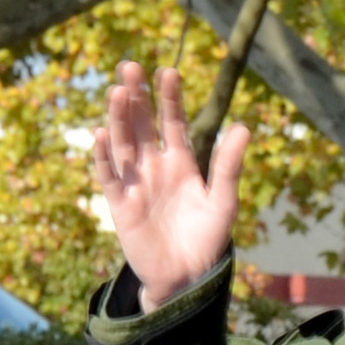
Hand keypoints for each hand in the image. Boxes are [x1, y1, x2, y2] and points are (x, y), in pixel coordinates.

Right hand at [90, 61, 248, 314]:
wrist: (188, 278)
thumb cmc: (207, 239)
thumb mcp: (223, 201)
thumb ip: (229, 166)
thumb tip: (244, 126)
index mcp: (181, 163)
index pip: (173, 123)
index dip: (169, 98)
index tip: (167, 71)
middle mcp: (154, 167)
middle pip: (141, 125)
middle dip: (136, 97)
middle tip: (130, 66)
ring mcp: (135, 183)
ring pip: (122, 143)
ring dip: (118, 118)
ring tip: (118, 91)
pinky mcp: (120, 204)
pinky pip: (108, 176)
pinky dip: (103, 157)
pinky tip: (101, 135)